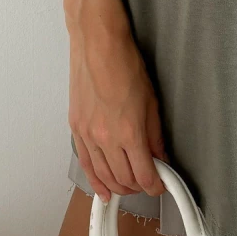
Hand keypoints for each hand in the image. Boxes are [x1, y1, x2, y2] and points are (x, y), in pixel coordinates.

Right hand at [67, 5, 168, 202]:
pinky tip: (102, 189)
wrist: (98, 46)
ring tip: (129, 187)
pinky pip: (85, 163)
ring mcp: (88, 135)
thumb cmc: (124, 65)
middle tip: (148, 183)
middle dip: (138, 187)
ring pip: (103, 175)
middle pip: (123, 179)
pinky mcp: (76, 129)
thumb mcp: (151, 102)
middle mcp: (106, 139)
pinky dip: (94, 180)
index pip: (144, 175)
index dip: (155, 186)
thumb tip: (160, 156)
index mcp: (129, 133)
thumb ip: (155, 135)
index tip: (160, 185)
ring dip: (118, 187)